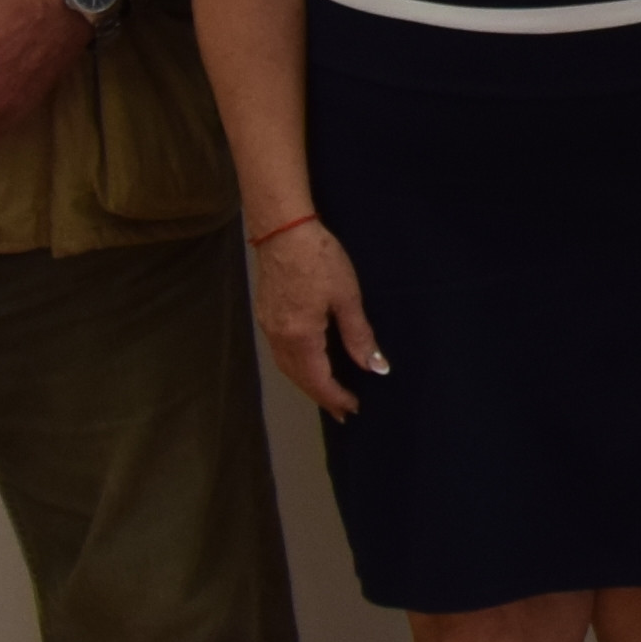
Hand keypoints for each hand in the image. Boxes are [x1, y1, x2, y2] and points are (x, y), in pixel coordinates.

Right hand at [248, 220, 385, 416]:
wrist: (283, 230)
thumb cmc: (319, 259)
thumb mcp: (347, 297)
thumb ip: (359, 335)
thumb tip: (375, 367)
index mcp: (300, 336)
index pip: (318, 380)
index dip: (335, 397)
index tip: (354, 409)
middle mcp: (279, 337)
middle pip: (299, 378)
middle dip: (321, 397)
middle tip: (342, 411)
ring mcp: (268, 326)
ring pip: (286, 367)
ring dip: (306, 384)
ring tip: (327, 394)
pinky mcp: (265, 314)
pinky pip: (280, 353)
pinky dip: (296, 367)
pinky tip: (308, 365)